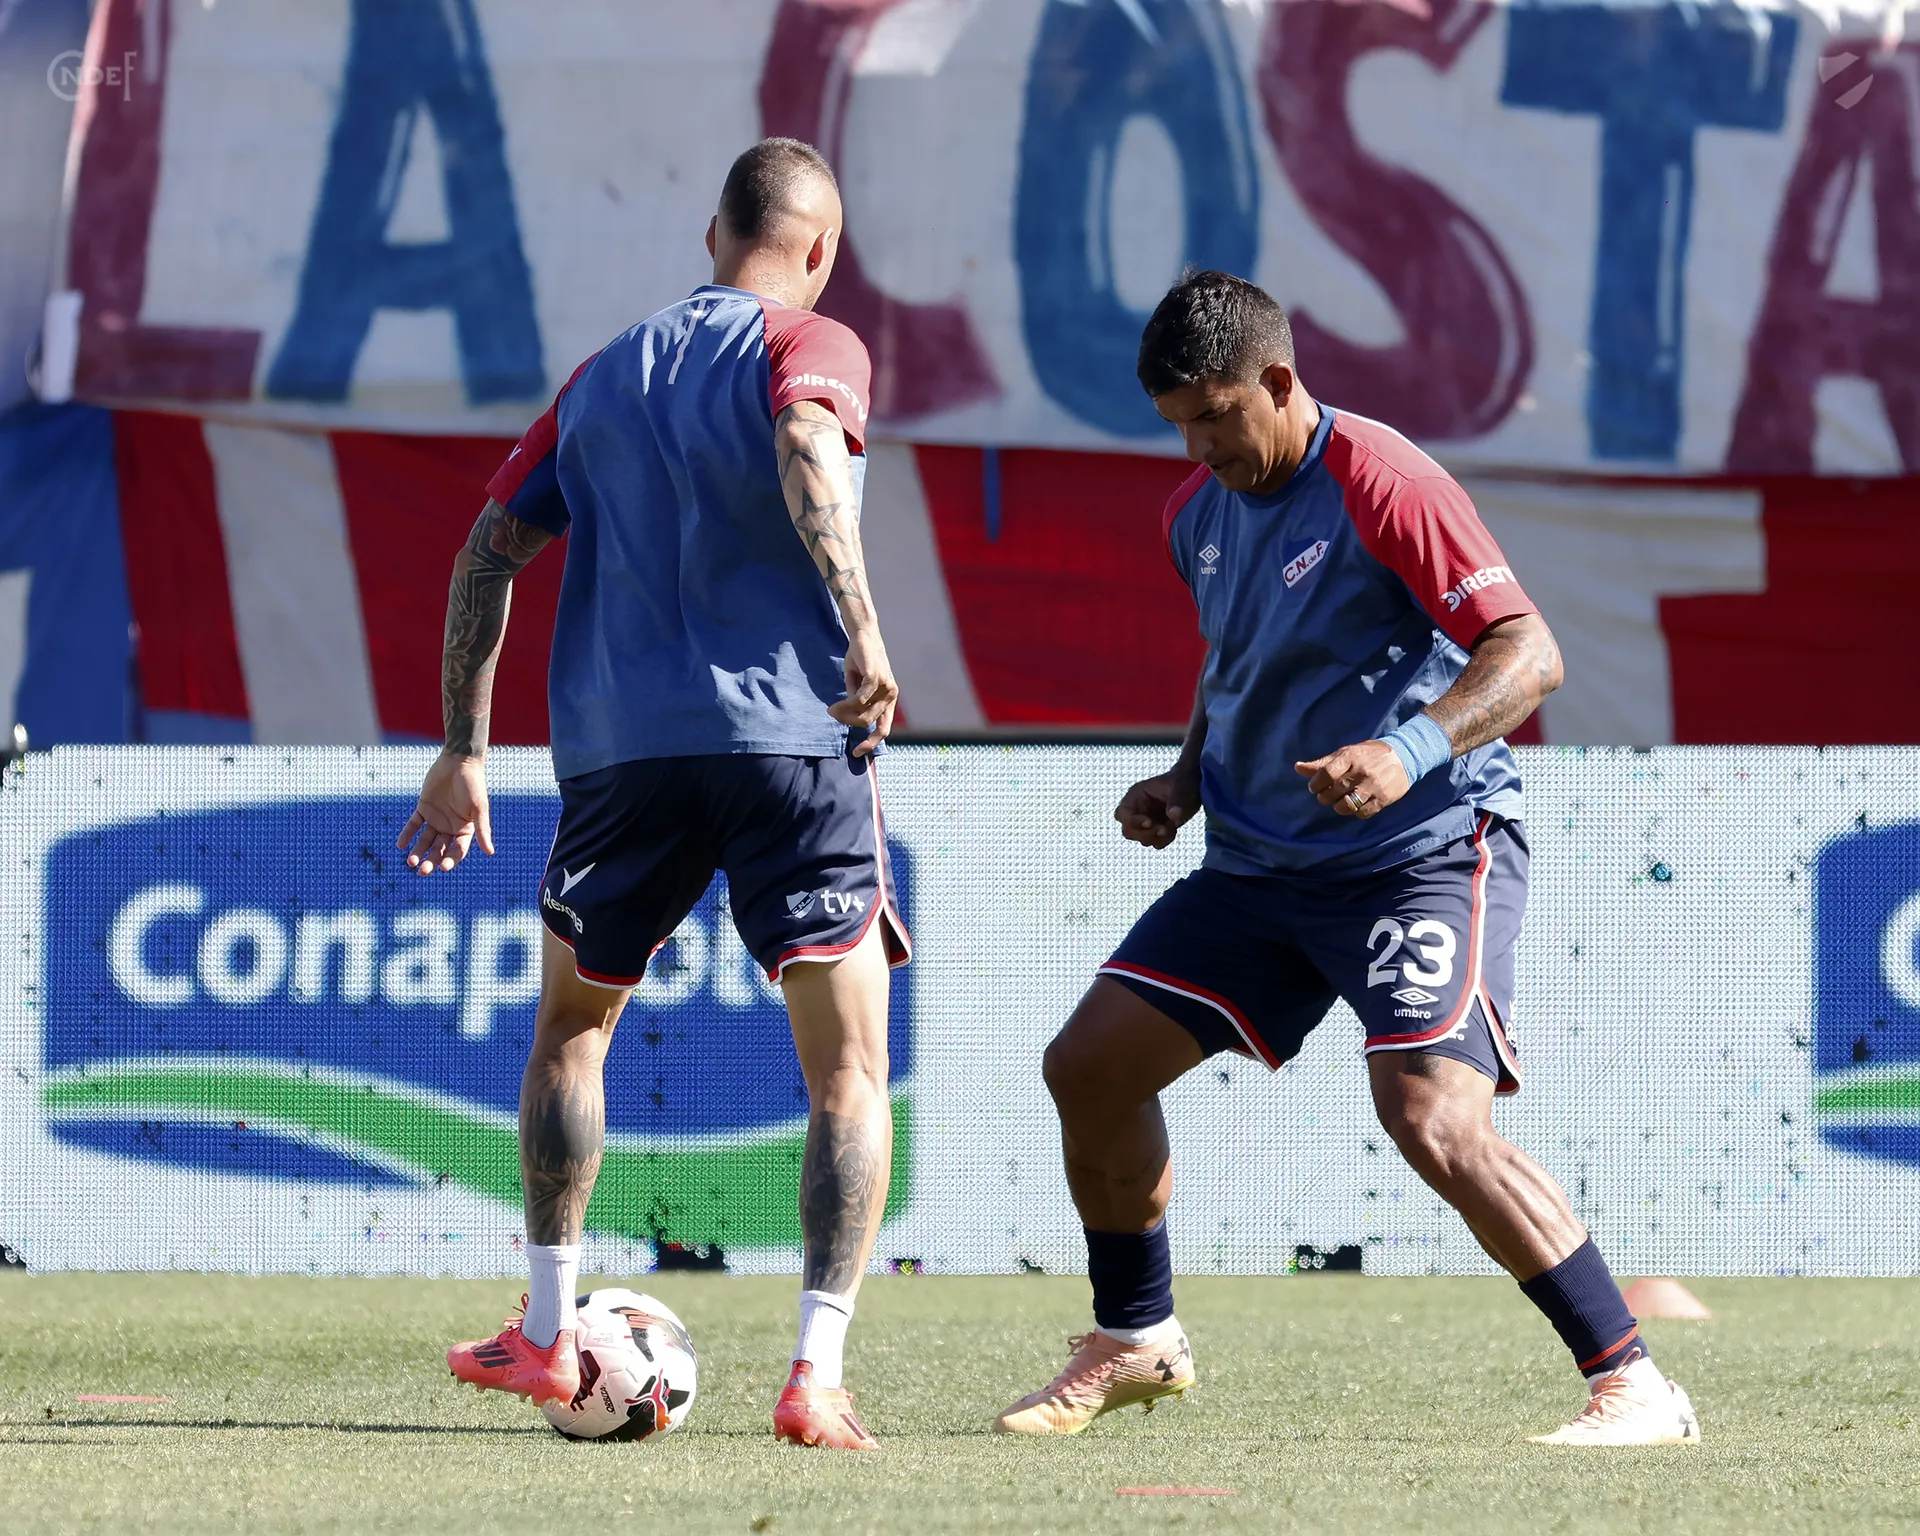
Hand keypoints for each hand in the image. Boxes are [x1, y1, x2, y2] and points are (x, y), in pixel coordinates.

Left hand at [397, 751, 492, 874]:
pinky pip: (414, 825)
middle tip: (422, 871)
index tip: (443, 868)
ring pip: (425, 840)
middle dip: (431, 860)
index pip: (457, 850)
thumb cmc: (473, 784)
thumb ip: (482, 830)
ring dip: (418, 851)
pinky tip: (401, 845)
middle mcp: (450, 827)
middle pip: (439, 849)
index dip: (450, 860)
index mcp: (465, 829)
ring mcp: (436, 819)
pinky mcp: (423, 809)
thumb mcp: (479, 808)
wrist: (458, 761)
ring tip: (410, 861)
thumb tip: (490, 852)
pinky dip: (407, 834)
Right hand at [831, 629, 898, 757]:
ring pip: (862, 713)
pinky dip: (845, 704)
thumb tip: (848, 718)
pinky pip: (859, 700)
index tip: (856, 753)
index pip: (884, 728)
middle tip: (832, 714)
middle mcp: (891, 695)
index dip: (871, 743)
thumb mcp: (857, 685)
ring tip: (831, 709)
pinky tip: (836, 705)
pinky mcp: (876, 678)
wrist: (863, 635)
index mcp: (889, 699)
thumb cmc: (860, 660)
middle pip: (868, 722)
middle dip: (848, 722)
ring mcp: (885, 687)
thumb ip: (856, 701)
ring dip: (844, 714)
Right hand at [1115, 762, 1201, 848]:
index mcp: (1136, 796)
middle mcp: (1138, 810)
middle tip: (1163, 829)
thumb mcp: (1181, 787)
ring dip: (1158, 837)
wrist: (1193, 785)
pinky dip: (1165, 840)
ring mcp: (1146, 821)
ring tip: (1172, 825)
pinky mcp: (1156, 829)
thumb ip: (1176, 799)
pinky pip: (1155, 842)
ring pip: (1142, 839)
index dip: (1132, 822)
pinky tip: (1174, 828)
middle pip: (1128, 831)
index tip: (1150, 822)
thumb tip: (1172, 814)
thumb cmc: (1183, 781)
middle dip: (1146, 834)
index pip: (1122, 814)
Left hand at [1294, 741, 1410, 819]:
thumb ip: (1322, 763)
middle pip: (1334, 791)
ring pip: (1347, 805)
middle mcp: (1361, 772)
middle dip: (1324, 797)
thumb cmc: (1368, 755)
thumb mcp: (1346, 753)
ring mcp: (1373, 786)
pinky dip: (1355, 812)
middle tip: (1326, 796)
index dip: (1315, 784)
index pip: (1326, 774)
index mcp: (1350, 757)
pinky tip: (1355, 806)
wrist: (1404, 756)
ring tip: (1339, 803)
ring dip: (1338, 807)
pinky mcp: (1383, 799)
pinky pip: (1363, 813)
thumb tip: (1297, 768)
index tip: (1314, 787)